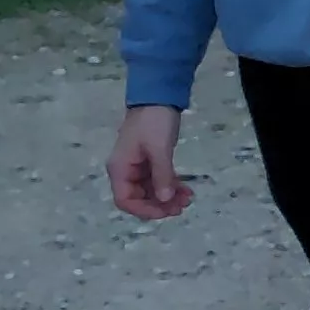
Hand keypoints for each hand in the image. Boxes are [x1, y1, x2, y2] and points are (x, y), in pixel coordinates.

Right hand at [108, 104, 192, 220]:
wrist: (158, 97)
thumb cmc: (154, 122)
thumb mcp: (159, 149)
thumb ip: (161, 176)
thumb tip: (164, 200)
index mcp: (120, 169)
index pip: (125, 200)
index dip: (144, 210)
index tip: (166, 212)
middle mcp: (126, 171)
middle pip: (139, 198)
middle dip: (160, 205)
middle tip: (182, 207)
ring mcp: (138, 167)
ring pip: (151, 191)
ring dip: (168, 197)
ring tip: (189, 198)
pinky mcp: (150, 161)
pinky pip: (158, 180)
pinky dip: (171, 186)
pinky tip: (186, 190)